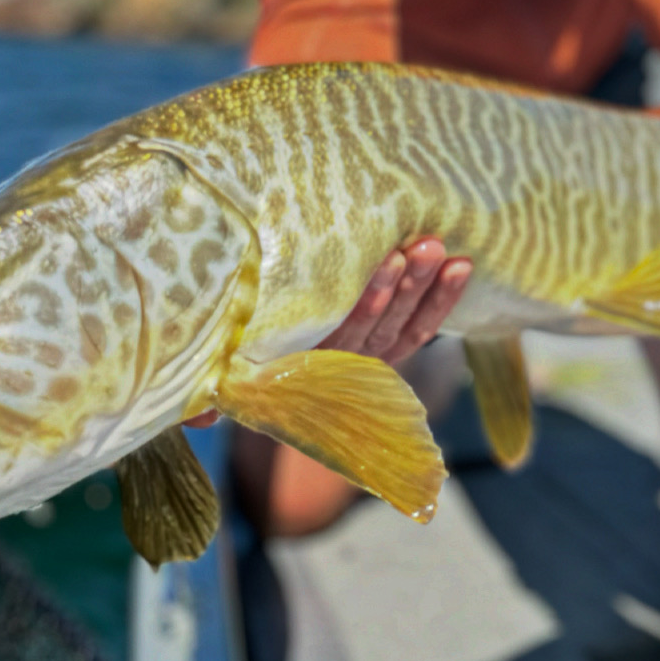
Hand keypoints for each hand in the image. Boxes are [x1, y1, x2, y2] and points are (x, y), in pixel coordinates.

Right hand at [183, 238, 471, 425]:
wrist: (247, 377)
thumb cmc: (225, 359)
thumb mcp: (216, 377)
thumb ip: (209, 396)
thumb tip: (198, 416)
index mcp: (301, 371)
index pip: (344, 337)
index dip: (370, 302)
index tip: (389, 261)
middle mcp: (338, 370)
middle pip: (381, 328)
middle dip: (406, 285)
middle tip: (425, 244)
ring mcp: (365, 362)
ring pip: (403, 328)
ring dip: (426, 288)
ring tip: (442, 248)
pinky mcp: (384, 353)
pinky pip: (419, 331)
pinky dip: (441, 302)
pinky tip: (460, 268)